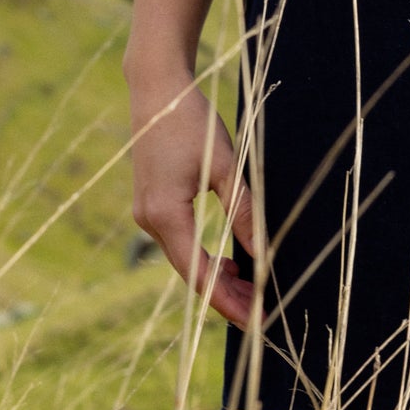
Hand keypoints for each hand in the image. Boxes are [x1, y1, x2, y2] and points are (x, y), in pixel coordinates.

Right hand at [128, 73, 256, 326]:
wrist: (157, 90)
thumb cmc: (192, 122)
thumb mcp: (224, 166)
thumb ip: (243, 212)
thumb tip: (263, 253)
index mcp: (165, 214)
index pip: (198, 274)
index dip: (228, 301)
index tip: (255, 319)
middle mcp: (149, 220)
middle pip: (190, 274)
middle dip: (226, 295)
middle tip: (262, 312)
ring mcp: (146, 213)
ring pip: (184, 260)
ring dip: (216, 277)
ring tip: (253, 289)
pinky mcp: (151, 204)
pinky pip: (179, 243)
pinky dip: (203, 257)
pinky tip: (229, 262)